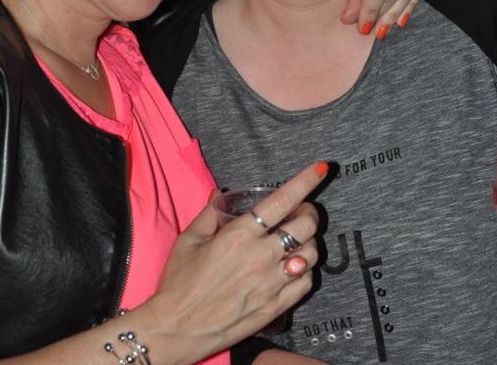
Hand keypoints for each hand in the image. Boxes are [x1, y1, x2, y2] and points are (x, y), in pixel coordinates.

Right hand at [142, 162, 327, 363]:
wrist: (176, 329)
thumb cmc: (178, 283)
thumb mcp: (189, 239)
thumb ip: (209, 213)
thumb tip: (220, 193)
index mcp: (240, 235)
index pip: (282, 201)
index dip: (305, 181)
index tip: (320, 168)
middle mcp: (261, 257)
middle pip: (306, 225)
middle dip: (309, 211)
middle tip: (301, 210)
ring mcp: (271, 283)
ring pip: (311, 254)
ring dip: (309, 240)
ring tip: (297, 238)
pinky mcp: (275, 307)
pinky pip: (306, 283)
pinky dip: (305, 269)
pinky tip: (293, 266)